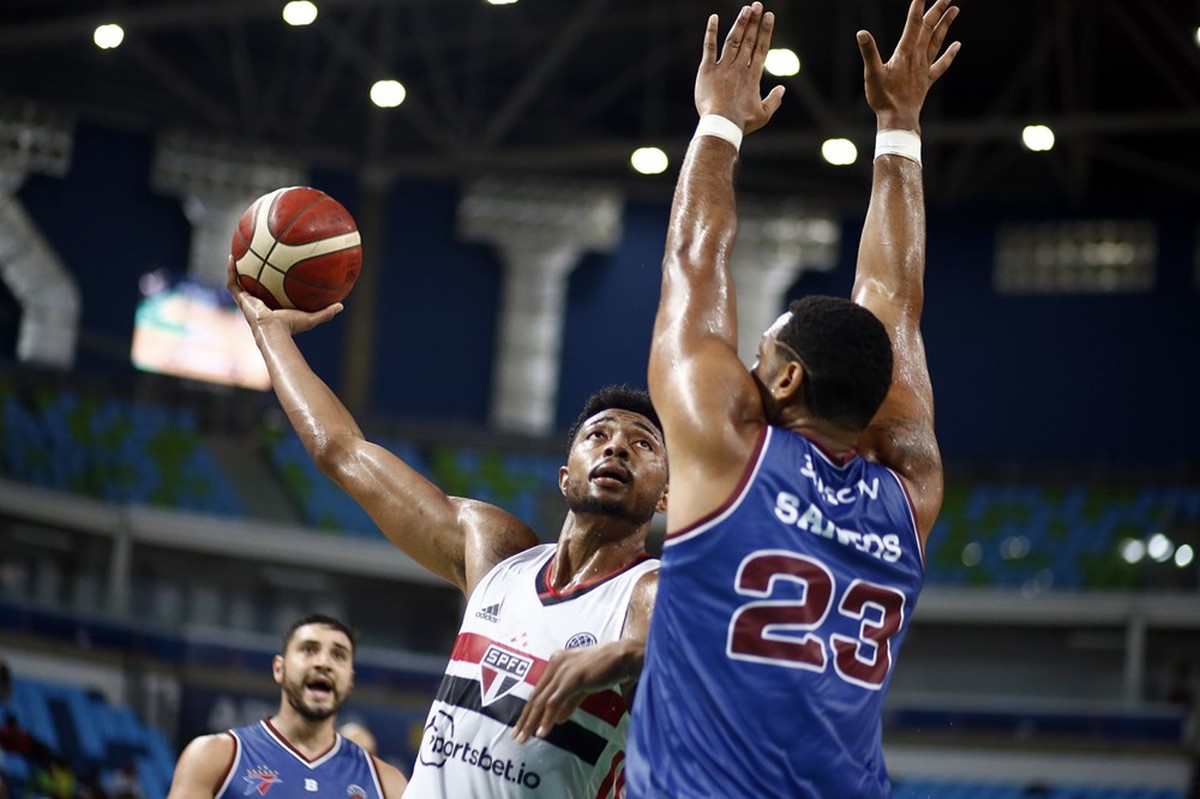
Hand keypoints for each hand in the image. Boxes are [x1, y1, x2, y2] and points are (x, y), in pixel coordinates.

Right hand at [226, 256, 341, 334]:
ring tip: (237, 252)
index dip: (269, 281)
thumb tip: (341, 306)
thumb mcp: (312, 317)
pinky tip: (232, 257)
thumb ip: (326, 312)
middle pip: (253, 284)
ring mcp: (247, 301)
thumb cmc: (291, 327)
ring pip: (239, 282)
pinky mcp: (241, 300)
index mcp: (271, 306)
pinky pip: (232, 283)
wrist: (274, 331)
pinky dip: (231, 271)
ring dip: (237, 268)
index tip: (272, 269)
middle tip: (253, 256)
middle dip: (251, 272)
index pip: (269, 291)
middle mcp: (258, 302)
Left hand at [511, 640, 638, 742]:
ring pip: (541, 701)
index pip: (538, 690)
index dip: (529, 710)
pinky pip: (554, 702)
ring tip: (525, 737)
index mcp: (557, 662)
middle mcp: (556, 664)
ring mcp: (562, 671)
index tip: (521, 725)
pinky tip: (543, 732)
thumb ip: (569, 701)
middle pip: (536, 696)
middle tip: (517, 736)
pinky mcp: (572, 679)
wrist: (624, 657)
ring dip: (532, 721)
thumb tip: (557, 718)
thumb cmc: (607, 668)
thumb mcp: (584, 686)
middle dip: (525, 718)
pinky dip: (547, 719)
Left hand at [694, 2, 785, 134]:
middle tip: (758, 5)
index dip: (765, 31)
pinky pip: (710, 47)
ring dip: (740, 23)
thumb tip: (782, 88)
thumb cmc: (742, 122)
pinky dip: (711, 32)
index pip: (761, 48)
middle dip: (754, 22)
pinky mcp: (707, 70)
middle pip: (749, 40)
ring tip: (746, 8)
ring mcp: (723, 67)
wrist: (721, 125)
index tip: (769, 16)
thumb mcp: (763, 115)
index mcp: (753, 76)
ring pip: (733, 40)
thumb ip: (774, 100)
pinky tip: (714, 18)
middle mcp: (739, 67)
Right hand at [857, 0, 960, 132]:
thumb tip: (862, 33)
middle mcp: (918, 57)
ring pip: (938, 41)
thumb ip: (869, 52)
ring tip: (955, 10)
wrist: (899, 120)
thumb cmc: (884, 98)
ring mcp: (924, 68)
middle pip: (929, 28)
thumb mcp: (872, 74)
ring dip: (946, 25)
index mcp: (905, 53)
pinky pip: (941, 64)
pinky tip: (957, 45)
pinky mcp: (927, 80)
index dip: (918, 6)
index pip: (913, 23)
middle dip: (938, 10)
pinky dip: (950, 54)